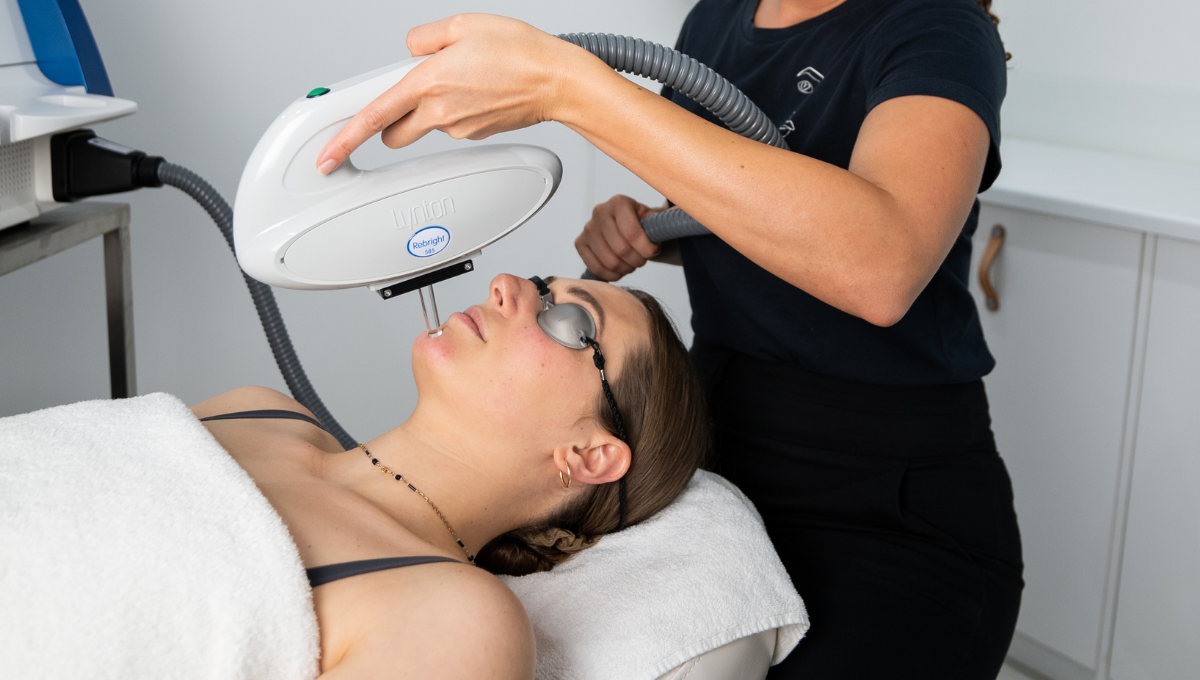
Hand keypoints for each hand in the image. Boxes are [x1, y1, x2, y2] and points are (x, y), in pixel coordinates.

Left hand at [316, 14, 585, 173]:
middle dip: (390, 121)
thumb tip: (412, 51)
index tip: (327, 158)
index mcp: (428, 83)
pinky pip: (453, 124)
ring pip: (425, 126)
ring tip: (462, 80)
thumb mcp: (463, 24)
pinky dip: (457, 108)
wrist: (558, 81)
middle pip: (393, 132)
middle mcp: (440, 112)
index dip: (344, 140)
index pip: (373, 116)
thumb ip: (424, 37)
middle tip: (407, 98)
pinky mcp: (477, 134)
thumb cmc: (521, 52)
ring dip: (429, 110)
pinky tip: (480, 90)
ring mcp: (459, 128)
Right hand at [575, 195, 663, 280]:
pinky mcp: (580, 243)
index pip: (632, 233)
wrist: (627, 227)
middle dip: (638, 260)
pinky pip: (595, 268)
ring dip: (626, 268)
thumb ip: (665, 219)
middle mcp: (599, 212)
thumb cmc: (643, 224)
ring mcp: (588, 228)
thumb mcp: (655, 219)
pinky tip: (620, 270)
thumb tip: (681, 212)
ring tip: (632, 263)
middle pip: (621, 250)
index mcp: (619, 202)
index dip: (646, 249)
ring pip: (610, 261)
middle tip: (643, 259)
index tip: (653, 252)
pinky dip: (612, 275)